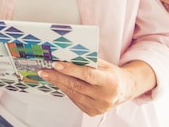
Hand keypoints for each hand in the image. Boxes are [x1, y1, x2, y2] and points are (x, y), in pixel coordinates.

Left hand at [38, 59, 155, 116]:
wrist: (124, 90)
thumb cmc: (112, 74)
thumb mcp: (103, 64)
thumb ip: (87, 61)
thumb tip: (65, 55)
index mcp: (110, 82)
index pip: (87, 75)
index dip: (70, 69)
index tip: (56, 64)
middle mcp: (105, 97)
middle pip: (76, 85)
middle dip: (58, 77)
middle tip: (44, 70)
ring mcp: (99, 107)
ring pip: (73, 94)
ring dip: (58, 84)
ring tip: (47, 75)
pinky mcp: (93, 112)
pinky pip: (75, 100)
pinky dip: (66, 90)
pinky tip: (58, 83)